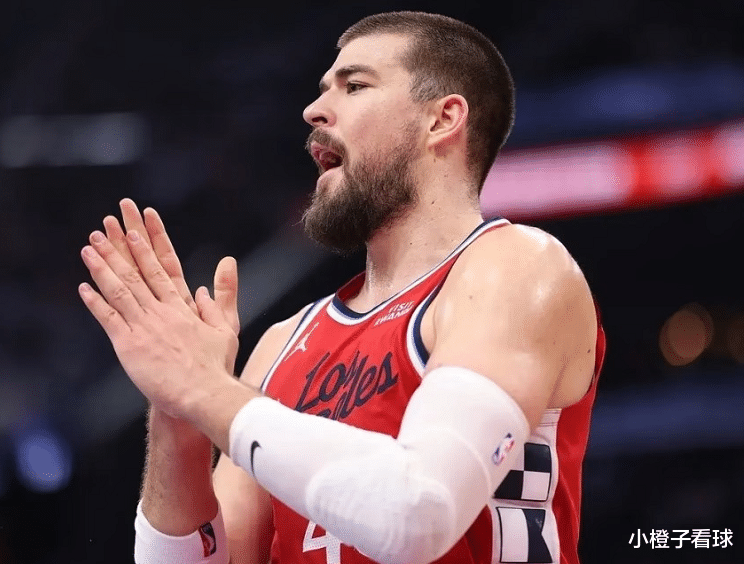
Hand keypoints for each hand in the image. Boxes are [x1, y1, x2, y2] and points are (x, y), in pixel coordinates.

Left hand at [79, 227, 238, 419]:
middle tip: (104, 228)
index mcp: (182, 307)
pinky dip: (96, 302)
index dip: (147, 247)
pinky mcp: (129, 346)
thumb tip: (224, 271)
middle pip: (136, 273)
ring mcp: (144, 327)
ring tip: (88, 248)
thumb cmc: (216, 367)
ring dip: (102, 267)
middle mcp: (161, 311)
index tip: (136, 229)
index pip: (162, 269)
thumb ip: (222, 298)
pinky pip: (109, 319)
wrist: (203, 393)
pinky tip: (84, 287)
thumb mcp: (227, 328)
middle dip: (119, 248)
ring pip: (119, 290)